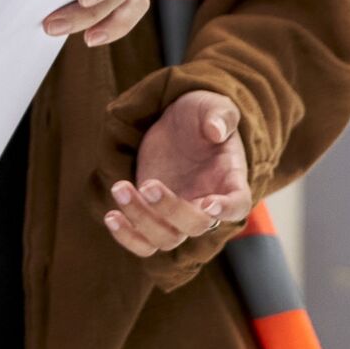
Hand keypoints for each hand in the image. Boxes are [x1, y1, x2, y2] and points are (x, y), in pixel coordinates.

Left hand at [108, 92, 251, 256]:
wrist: (177, 126)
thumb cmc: (200, 116)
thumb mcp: (211, 105)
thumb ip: (220, 115)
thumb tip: (216, 130)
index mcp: (229, 181)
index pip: (239, 205)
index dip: (227, 210)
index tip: (209, 204)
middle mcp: (207, 205)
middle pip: (195, 226)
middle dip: (170, 210)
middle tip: (147, 184)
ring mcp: (179, 214)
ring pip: (166, 239)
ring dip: (141, 221)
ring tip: (120, 188)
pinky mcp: (154, 216)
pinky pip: (143, 243)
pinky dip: (127, 237)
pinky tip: (111, 215)